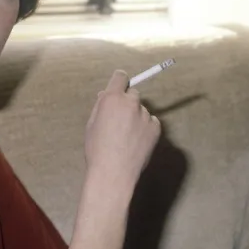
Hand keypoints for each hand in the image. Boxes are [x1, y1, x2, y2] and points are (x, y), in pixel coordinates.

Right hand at [84, 69, 160, 190]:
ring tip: (127, 137)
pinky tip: (136, 142)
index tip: (118, 89)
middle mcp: (131, 103)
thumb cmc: (97, 149)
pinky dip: (145, 129)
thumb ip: (101, 107)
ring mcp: (146, 115)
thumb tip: (107, 95)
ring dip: (136, 117)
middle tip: (120, 120)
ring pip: (141, 110)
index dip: (118, 83)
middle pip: (133, 93)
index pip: (120, 77)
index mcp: (112, 99)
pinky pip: (151, 122)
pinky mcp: (156, 128)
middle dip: (127, 102)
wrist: (113, 172)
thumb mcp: (91, 124)